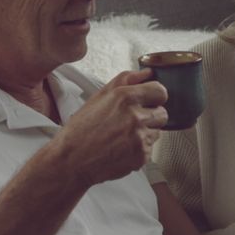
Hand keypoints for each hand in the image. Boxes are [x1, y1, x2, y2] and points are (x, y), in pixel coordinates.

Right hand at [53, 69, 166, 186]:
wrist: (71, 161)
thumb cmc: (80, 130)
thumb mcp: (99, 97)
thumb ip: (125, 80)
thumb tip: (147, 73)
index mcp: (125, 97)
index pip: (160, 91)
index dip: (155, 96)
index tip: (149, 101)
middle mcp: (135, 116)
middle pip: (163, 113)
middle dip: (151, 117)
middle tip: (132, 122)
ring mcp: (140, 138)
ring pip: (157, 132)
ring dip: (146, 134)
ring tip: (123, 136)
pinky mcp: (141, 156)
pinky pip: (150, 150)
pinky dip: (139, 150)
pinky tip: (122, 149)